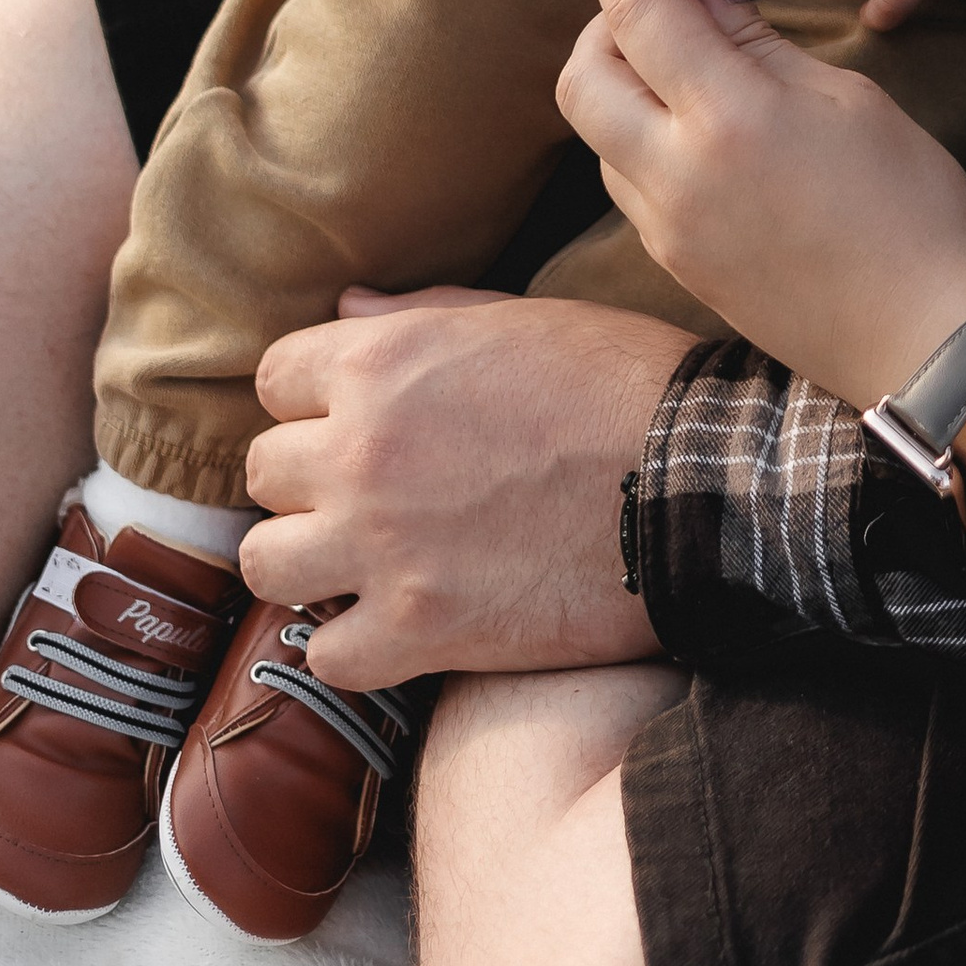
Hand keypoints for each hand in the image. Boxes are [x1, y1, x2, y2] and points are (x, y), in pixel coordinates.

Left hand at [239, 285, 696, 690]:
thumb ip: (422, 317)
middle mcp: (361, 452)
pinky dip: (356, 646)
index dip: (312, 398)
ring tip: (364, 563)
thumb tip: (345, 310)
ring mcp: (382, 547)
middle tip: (370, 493)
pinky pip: (327, 655)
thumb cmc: (624, 384)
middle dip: (310, 480)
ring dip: (311, 562)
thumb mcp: (524, 319)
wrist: (701, 483)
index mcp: (384, 363)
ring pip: (267, 565)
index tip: (350, 418)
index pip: (276, 377)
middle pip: (264, 472)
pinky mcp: (419, 630)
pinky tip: (398, 628)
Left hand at [558, 0, 965, 405]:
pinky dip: (641, 142)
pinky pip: (628, 188)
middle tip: (658, 7)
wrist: (926, 339)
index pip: (637, 18)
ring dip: (620, 90)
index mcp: (728, 119)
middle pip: (581, 80)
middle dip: (603, 28)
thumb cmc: (910, 205)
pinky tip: (701, 133)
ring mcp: (667, 232)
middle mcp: (676, 177)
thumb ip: (757, 38)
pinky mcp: (675, 267)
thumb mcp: (845, 98)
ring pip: (599, 137)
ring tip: (687, 69)